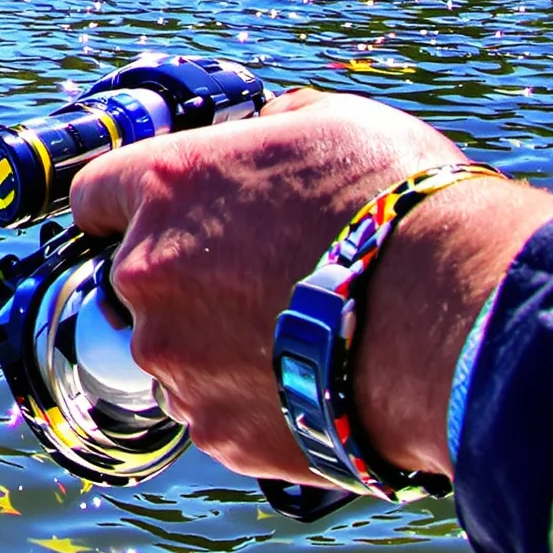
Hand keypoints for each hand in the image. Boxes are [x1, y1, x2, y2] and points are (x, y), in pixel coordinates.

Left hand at [68, 91, 552, 485]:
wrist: (458, 321)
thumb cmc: (400, 207)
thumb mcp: (328, 122)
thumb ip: (264, 132)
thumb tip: (258, 137)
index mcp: (164, 188)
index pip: (94, 194)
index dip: (125, 204)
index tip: (158, 216)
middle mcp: (148, 274)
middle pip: (134, 279)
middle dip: (184, 279)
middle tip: (260, 280)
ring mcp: (176, 359)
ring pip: (173, 350)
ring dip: (215, 343)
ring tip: (298, 336)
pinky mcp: (214, 429)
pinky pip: (214, 409)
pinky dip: (251, 399)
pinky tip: (310, 380)